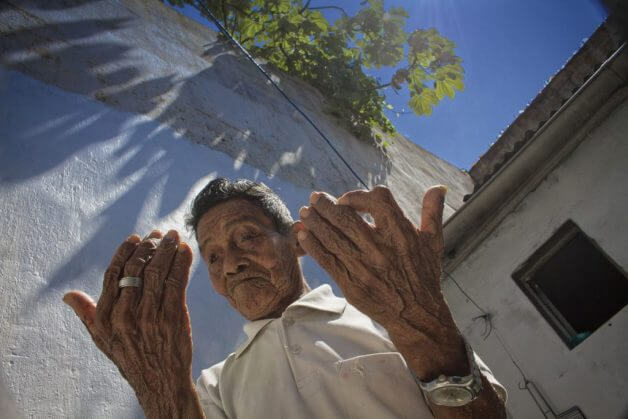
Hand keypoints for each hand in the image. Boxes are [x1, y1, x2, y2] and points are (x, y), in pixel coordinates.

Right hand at [63, 230, 201, 417]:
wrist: (160, 381)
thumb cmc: (130, 357)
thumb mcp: (102, 339)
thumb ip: (88, 314)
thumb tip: (68, 296)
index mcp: (106, 317)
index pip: (113, 275)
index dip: (125, 252)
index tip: (135, 237)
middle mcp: (126, 315)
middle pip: (137, 269)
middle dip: (149, 246)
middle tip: (158, 234)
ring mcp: (150, 316)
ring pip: (158, 272)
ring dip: (167, 250)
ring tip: (174, 236)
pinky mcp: (173, 317)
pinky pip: (177, 282)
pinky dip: (182, 263)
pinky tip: (185, 251)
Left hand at [297, 186, 462, 370]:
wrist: (416, 314)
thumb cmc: (424, 275)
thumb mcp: (434, 242)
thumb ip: (432, 213)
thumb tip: (438, 187)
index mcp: (401, 233)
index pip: (377, 201)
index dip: (358, 196)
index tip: (346, 199)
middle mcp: (381, 247)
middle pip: (346, 218)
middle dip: (326, 205)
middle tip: (315, 197)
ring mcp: (364, 265)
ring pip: (332, 237)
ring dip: (315, 222)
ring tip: (305, 212)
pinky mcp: (352, 282)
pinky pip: (327, 259)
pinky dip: (313, 245)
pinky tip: (303, 234)